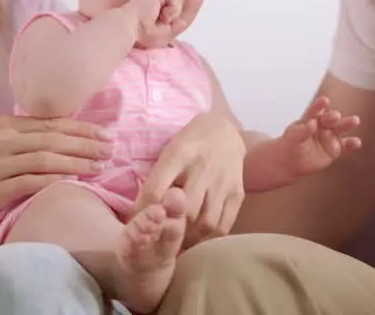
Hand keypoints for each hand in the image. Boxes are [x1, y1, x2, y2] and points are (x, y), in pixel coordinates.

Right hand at [0, 115, 113, 222]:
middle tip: (110, 149)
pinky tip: (74, 181)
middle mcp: (3, 140)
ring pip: (47, 159)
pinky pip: (32, 182)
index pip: (52, 123)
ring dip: (77, 162)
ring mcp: (0, 164)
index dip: (82, 129)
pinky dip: (55, 180)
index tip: (104, 134)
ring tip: (99, 166)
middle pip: (54, 139)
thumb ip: (24, 135)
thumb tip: (64, 134)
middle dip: (86, 144)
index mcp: (6, 125)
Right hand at [119, 0, 182, 38]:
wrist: (129, 26)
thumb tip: (184, 22)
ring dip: (173, 14)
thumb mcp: (161, 35)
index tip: (163, 26)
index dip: (170, 19)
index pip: (168, 10)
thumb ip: (173, 28)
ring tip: (162, 19)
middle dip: (172, 17)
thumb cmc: (140, 33)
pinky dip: (173, 9)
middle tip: (162, 23)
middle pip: (173, 6)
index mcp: (150, 7)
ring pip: (176, 2)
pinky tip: (163, 14)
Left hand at [134, 111, 245, 248]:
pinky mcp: (237, 193)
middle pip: (184, 211)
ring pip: (205, 222)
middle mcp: (202, 168)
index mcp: (179, 154)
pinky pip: (223, 225)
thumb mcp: (168, 151)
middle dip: (169, 228)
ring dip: (189, 239)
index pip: (155, 190)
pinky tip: (198, 239)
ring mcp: (223, 182)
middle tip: (159, 238)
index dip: (143, 212)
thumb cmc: (189, 142)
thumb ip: (157, 178)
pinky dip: (208, 239)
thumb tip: (140, 213)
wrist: (225, 131)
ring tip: (178, 243)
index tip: (137, 223)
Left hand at [277, 96, 361, 177]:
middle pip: (330, 118)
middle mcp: (323, 125)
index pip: (315, 110)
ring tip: (355, 120)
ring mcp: (331, 135)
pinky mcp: (336, 148)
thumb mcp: (293, 137)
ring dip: (348, 123)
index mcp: (311, 118)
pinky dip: (352, 143)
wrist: (293, 162)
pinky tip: (357, 143)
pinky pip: (346, 145)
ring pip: (341, 128)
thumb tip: (312, 124)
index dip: (320, 105)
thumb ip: (302, 131)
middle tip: (336, 116)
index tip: (324, 100)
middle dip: (333, 117)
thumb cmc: (291, 145)